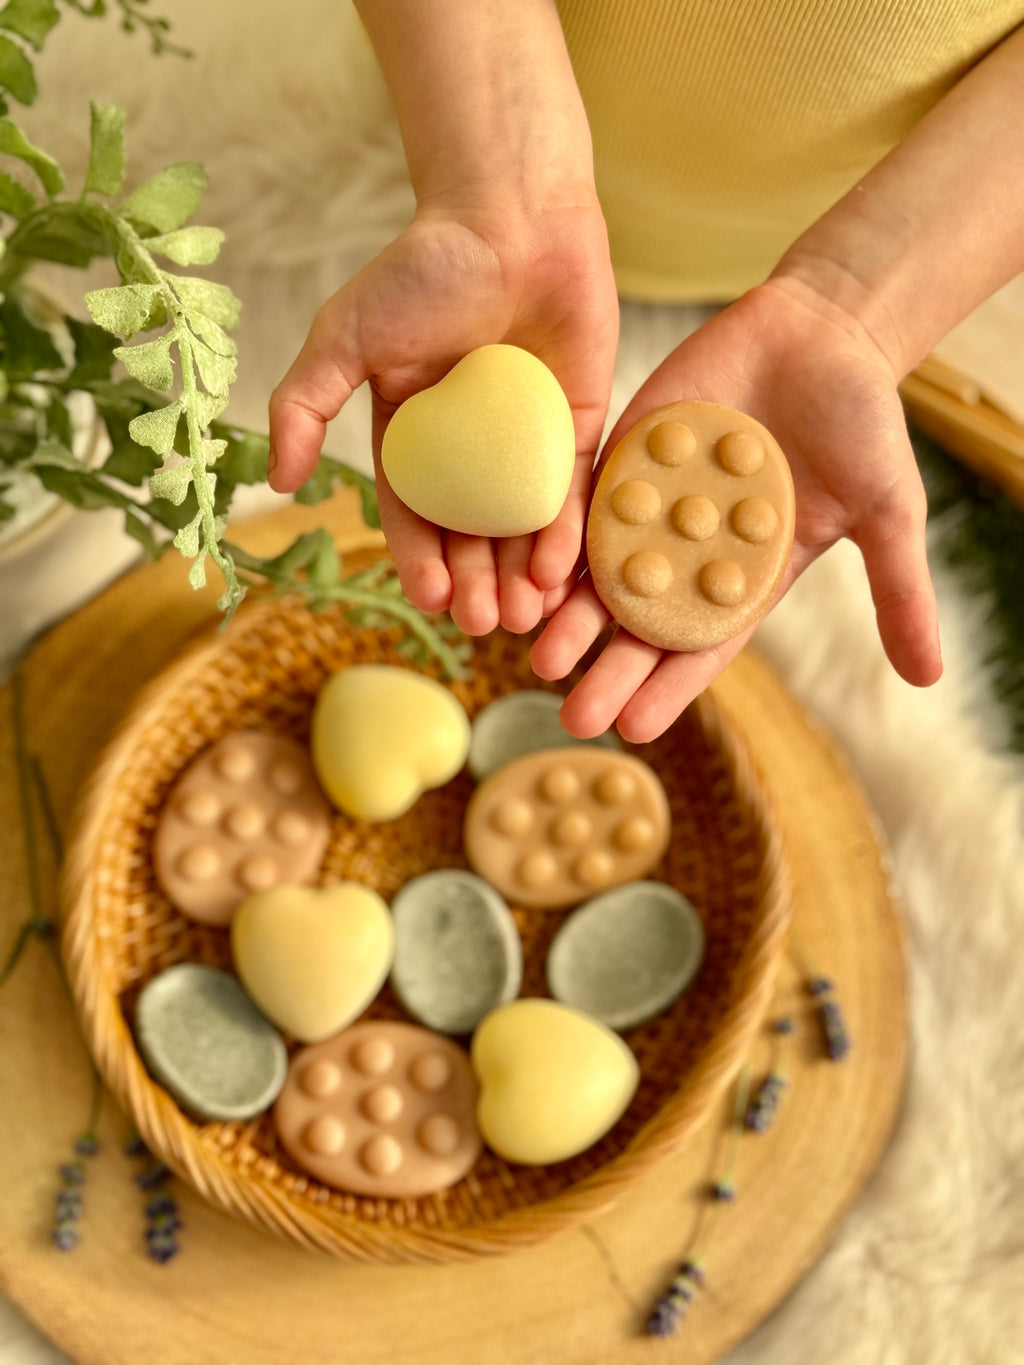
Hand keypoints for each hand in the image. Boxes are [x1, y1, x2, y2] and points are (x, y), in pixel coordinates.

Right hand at [268, 195, 618, 635]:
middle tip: (484, 624)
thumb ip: (305, 403)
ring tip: (524, 618)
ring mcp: (526, 439)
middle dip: (476, 584)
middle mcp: (470, 446)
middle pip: (473, 534)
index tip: (431, 601)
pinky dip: (566, 533)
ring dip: (523, 577)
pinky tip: (562, 573)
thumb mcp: (346, 336)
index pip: (415, 514)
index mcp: (413, 433)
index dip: (421, 561)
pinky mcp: (579, 425)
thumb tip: (277, 483)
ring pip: (524, 525)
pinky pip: (573, 491)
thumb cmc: (424, 268)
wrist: (512, 214)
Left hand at [531, 274, 942, 741]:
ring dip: (571, 616)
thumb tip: (928, 678)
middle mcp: (691, 552)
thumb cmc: (860, 420)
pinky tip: (533, 574)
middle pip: (641, 623)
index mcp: (746, 577)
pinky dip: (560, 538)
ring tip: (541, 657)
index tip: (634, 730)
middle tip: (572, 717)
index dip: (668, 688)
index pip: (700, 646)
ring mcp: (654, 506)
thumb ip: (898, 589)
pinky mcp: (626, 456)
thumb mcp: (887, 508)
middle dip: (608, 671)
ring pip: (603, 572)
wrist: (821, 330)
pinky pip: (586, 502)